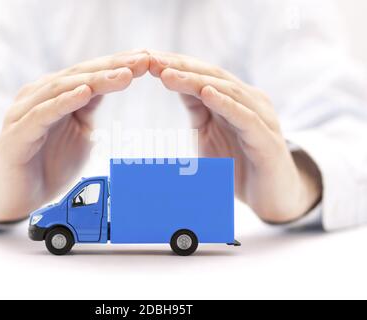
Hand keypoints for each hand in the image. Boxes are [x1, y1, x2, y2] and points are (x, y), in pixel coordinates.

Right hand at [0, 50, 149, 222]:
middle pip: (78, 75)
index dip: (118, 64)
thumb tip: (114, 83)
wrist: (20, 198)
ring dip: (94, 80)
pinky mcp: (17, 134)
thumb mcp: (80, 131)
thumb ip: (90, 107)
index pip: (89, 73)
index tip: (146, 59)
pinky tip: (84, 93)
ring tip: (123, 74)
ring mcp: (24, 113)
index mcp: (54, 94)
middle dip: (112, 67)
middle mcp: (38, 96)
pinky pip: (42, 114)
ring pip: (61, 89)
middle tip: (143, 60)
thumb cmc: (51, 163)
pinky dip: (63, 102)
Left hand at [149, 51, 321, 222]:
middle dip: (180, 67)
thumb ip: (197, 110)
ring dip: (196, 81)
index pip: (203, 74)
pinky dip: (226, 104)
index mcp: (235, 99)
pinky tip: (207, 94)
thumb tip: (174, 85)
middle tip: (151, 61)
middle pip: (213, 76)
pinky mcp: (267, 140)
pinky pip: (246, 118)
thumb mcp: (209, 133)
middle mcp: (250, 101)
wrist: (271, 198)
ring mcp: (261, 118)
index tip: (147, 59)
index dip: (176, 65)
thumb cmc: (238, 164)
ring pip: (228, 92)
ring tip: (168, 74)